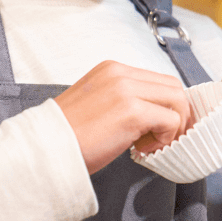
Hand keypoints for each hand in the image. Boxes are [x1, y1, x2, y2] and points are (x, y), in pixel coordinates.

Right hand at [55, 61, 192, 173]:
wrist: (44, 150)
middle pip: (173, 86)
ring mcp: (126, 90)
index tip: (161, 127)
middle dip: (177, 114)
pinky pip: (170, 121)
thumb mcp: (97, 104)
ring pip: (177, 100)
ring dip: (173, 126)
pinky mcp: (132, 111)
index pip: (157, 80)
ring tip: (150, 145)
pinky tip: (141, 150)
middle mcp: (120, 73)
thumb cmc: (67, 136)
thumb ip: (123, 100)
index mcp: (112, 69)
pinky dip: (165, 138)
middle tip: (163, 138)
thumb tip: (152, 114)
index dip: (166, 105)